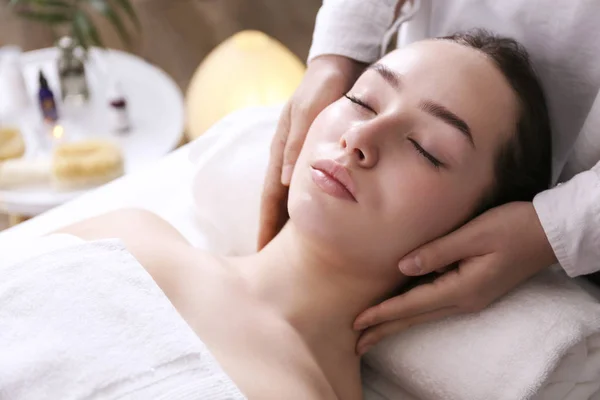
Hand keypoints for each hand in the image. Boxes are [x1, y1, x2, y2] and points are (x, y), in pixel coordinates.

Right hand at [257, 55, 364, 248]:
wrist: (342, 67)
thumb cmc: (323, 87)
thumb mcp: (308, 111)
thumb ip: (297, 143)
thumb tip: (284, 183)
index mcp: (281, 153)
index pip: (270, 198)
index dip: (266, 226)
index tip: (262, 253)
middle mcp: (290, 161)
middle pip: (280, 205)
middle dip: (276, 234)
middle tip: (276, 265)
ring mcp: (303, 162)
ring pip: (297, 202)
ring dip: (294, 227)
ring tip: (298, 255)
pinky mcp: (320, 159)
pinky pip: (315, 191)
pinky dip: (314, 210)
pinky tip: (324, 226)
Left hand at [353, 202, 556, 354]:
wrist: (548, 233)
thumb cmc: (512, 227)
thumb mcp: (473, 234)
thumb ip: (437, 251)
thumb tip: (402, 266)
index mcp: (462, 288)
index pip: (412, 304)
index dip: (383, 313)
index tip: (357, 323)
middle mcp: (464, 300)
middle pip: (415, 318)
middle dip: (384, 329)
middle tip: (357, 343)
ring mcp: (470, 298)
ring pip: (424, 313)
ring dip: (397, 323)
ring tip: (372, 332)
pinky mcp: (472, 290)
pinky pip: (435, 303)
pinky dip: (414, 309)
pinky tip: (401, 310)